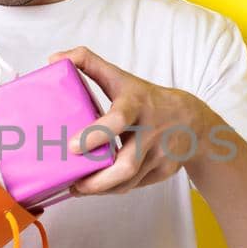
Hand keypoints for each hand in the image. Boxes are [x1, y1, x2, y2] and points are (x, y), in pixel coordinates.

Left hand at [47, 45, 209, 195]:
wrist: (191, 120)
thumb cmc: (147, 98)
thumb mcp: (121, 77)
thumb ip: (88, 64)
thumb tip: (55, 59)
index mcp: (136, 105)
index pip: (119, 119)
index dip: (95, 135)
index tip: (72, 146)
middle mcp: (150, 131)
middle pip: (126, 164)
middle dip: (97, 180)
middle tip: (72, 183)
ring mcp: (159, 154)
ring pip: (128, 181)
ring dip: (101, 188)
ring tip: (79, 188)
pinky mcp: (163, 171)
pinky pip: (135, 186)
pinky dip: (114, 188)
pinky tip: (98, 186)